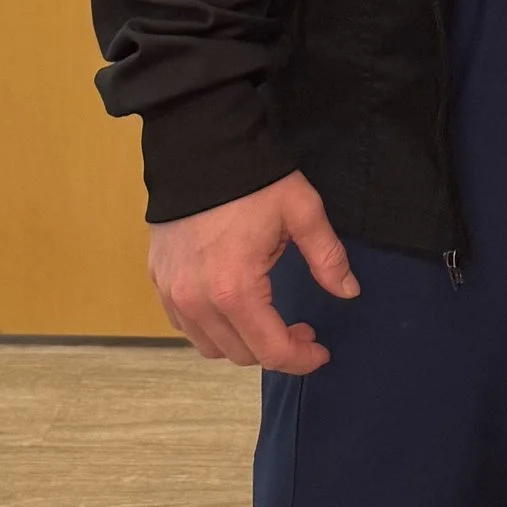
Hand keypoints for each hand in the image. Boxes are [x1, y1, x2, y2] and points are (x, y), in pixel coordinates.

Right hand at [147, 173, 358, 371]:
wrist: (199, 147)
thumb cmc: (253, 180)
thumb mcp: (302, 212)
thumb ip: (328, 257)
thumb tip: (349, 292)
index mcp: (236, 290)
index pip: (271, 351)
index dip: (301, 359)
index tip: (320, 351)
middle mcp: (197, 302)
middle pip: (241, 355)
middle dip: (276, 349)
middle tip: (301, 328)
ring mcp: (173, 294)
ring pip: (210, 347)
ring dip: (243, 343)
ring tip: (268, 319)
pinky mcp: (158, 281)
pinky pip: (185, 325)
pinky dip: (212, 328)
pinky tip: (233, 307)